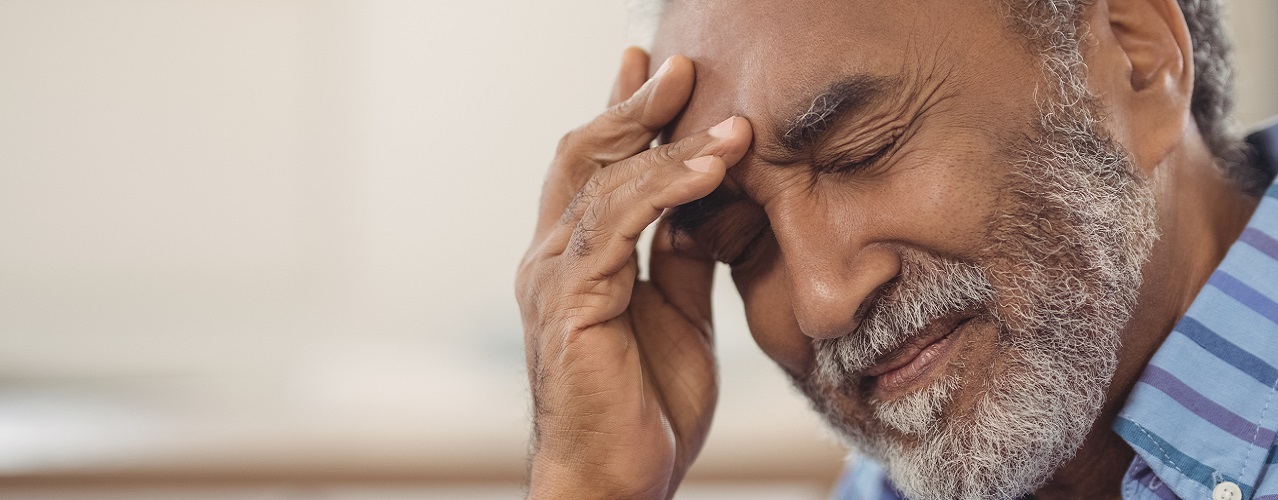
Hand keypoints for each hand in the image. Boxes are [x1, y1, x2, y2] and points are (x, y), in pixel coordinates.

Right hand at [514, 48, 751, 498]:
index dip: (622, 114)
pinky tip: (709, 169)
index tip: (656, 69)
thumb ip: (686, 259)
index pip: (594, 168)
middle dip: (635, 106)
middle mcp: (550, 260)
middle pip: (586, 156)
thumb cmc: (644, 411)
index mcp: (573, 261)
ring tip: (726, 118)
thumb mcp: (680, 318)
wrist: (617, 484)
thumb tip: (721, 201)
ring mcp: (554, 279)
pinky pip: (618, 227)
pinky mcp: (571, 303)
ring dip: (668, 144)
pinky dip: (666, 189)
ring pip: (605, 183)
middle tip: (682, 63)